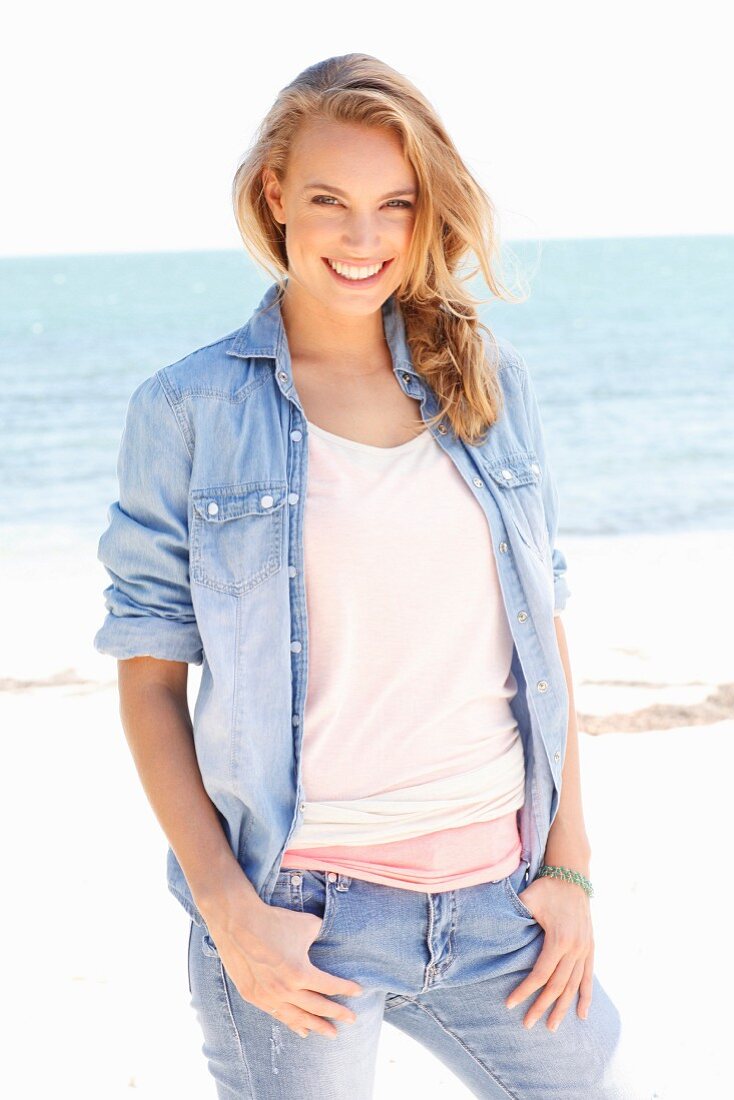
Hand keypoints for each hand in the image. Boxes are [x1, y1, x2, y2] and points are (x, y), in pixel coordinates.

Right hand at [205, 900, 363, 1039]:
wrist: (238, 920)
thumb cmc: (274, 921)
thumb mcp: (307, 924)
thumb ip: (322, 934)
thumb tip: (331, 936)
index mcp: (301, 973)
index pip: (330, 986)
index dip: (346, 990)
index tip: (358, 992)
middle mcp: (285, 990)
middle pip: (317, 1008)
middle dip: (336, 1014)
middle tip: (352, 1020)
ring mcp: (268, 996)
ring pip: (298, 1018)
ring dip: (316, 1026)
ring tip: (331, 1033)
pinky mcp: (253, 996)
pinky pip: (277, 1015)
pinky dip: (292, 1024)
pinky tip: (302, 1030)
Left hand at [505, 875, 593, 1031]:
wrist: (572, 877)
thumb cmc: (546, 888)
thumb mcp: (528, 899)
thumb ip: (514, 915)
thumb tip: (490, 929)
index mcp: (559, 939)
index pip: (540, 974)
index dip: (525, 991)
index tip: (510, 1004)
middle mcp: (575, 948)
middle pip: (557, 986)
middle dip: (541, 1007)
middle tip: (527, 1024)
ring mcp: (585, 949)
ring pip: (573, 986)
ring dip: (562, 1008)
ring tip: (552, 1027)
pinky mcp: (590, 948)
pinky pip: (588, 976)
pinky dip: (585, 996)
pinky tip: (581, 1014)